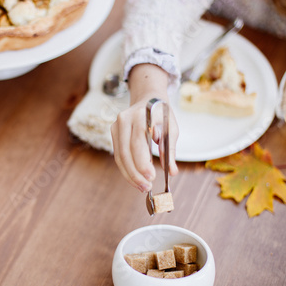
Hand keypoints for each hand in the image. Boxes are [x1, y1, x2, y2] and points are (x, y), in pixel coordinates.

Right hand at [111, 64, 178, 192]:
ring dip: (130, 175)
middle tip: (146, 187)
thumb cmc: (162, 114)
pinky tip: (135, 178)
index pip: (138, 142)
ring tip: (142, 187)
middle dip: (135, 173)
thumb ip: (169, 149)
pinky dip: (126, 169)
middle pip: (125, 152)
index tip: (152, 177)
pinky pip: (118, 155)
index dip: (143, 162)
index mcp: (140, 116)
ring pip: (119, 156)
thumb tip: (172, 172)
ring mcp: (116, 126)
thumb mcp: (171, 128)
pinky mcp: (113, 133)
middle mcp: (124, 120)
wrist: (148, 98)